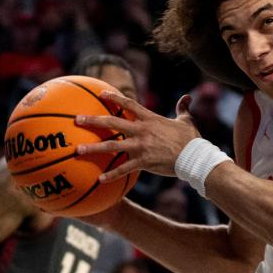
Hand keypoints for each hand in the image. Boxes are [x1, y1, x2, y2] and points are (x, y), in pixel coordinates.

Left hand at [75, 92, 197, 183]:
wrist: (195, 157)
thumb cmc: (191, 139)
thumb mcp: (187, 121)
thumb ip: (183, 108)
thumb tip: (188, 96)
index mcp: (150, 119)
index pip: (128, 104)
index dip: (114, 98)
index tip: (100, 93)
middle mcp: (142, 130)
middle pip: (113, 122)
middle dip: (93, 120)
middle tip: (77, 119)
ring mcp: (141, 146)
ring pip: (112, 145)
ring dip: (94, 148)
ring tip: (78, 150)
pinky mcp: (143, 162)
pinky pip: (123, 169)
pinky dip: (111, 174)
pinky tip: (100, 179)